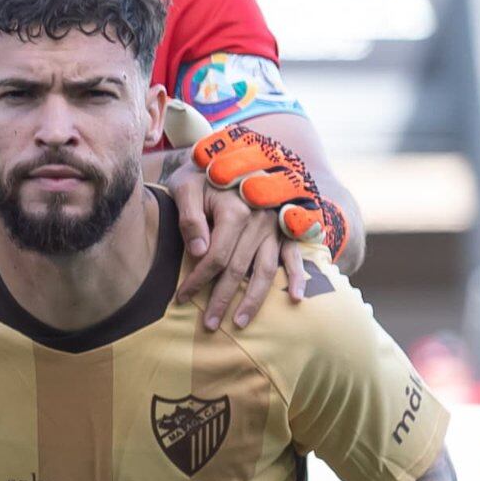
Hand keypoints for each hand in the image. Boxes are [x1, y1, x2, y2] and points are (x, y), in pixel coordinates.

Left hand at [179, 127, 333, 328]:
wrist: (231, 154)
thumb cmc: (202, 174)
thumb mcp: (186, 186)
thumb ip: (190, 217)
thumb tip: (199, 252)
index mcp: (237, 211)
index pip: (215, 257)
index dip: (198, 280)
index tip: (181, 298)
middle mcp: (260, 221)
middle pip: (240, 269)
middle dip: (222, 300)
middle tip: (208, 326)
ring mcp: (275, 226)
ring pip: (266, 269)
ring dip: (254, 298)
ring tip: (241, 323)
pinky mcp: (284, 229)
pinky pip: (294, 255)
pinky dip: (298, 276)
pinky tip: (296, 298)